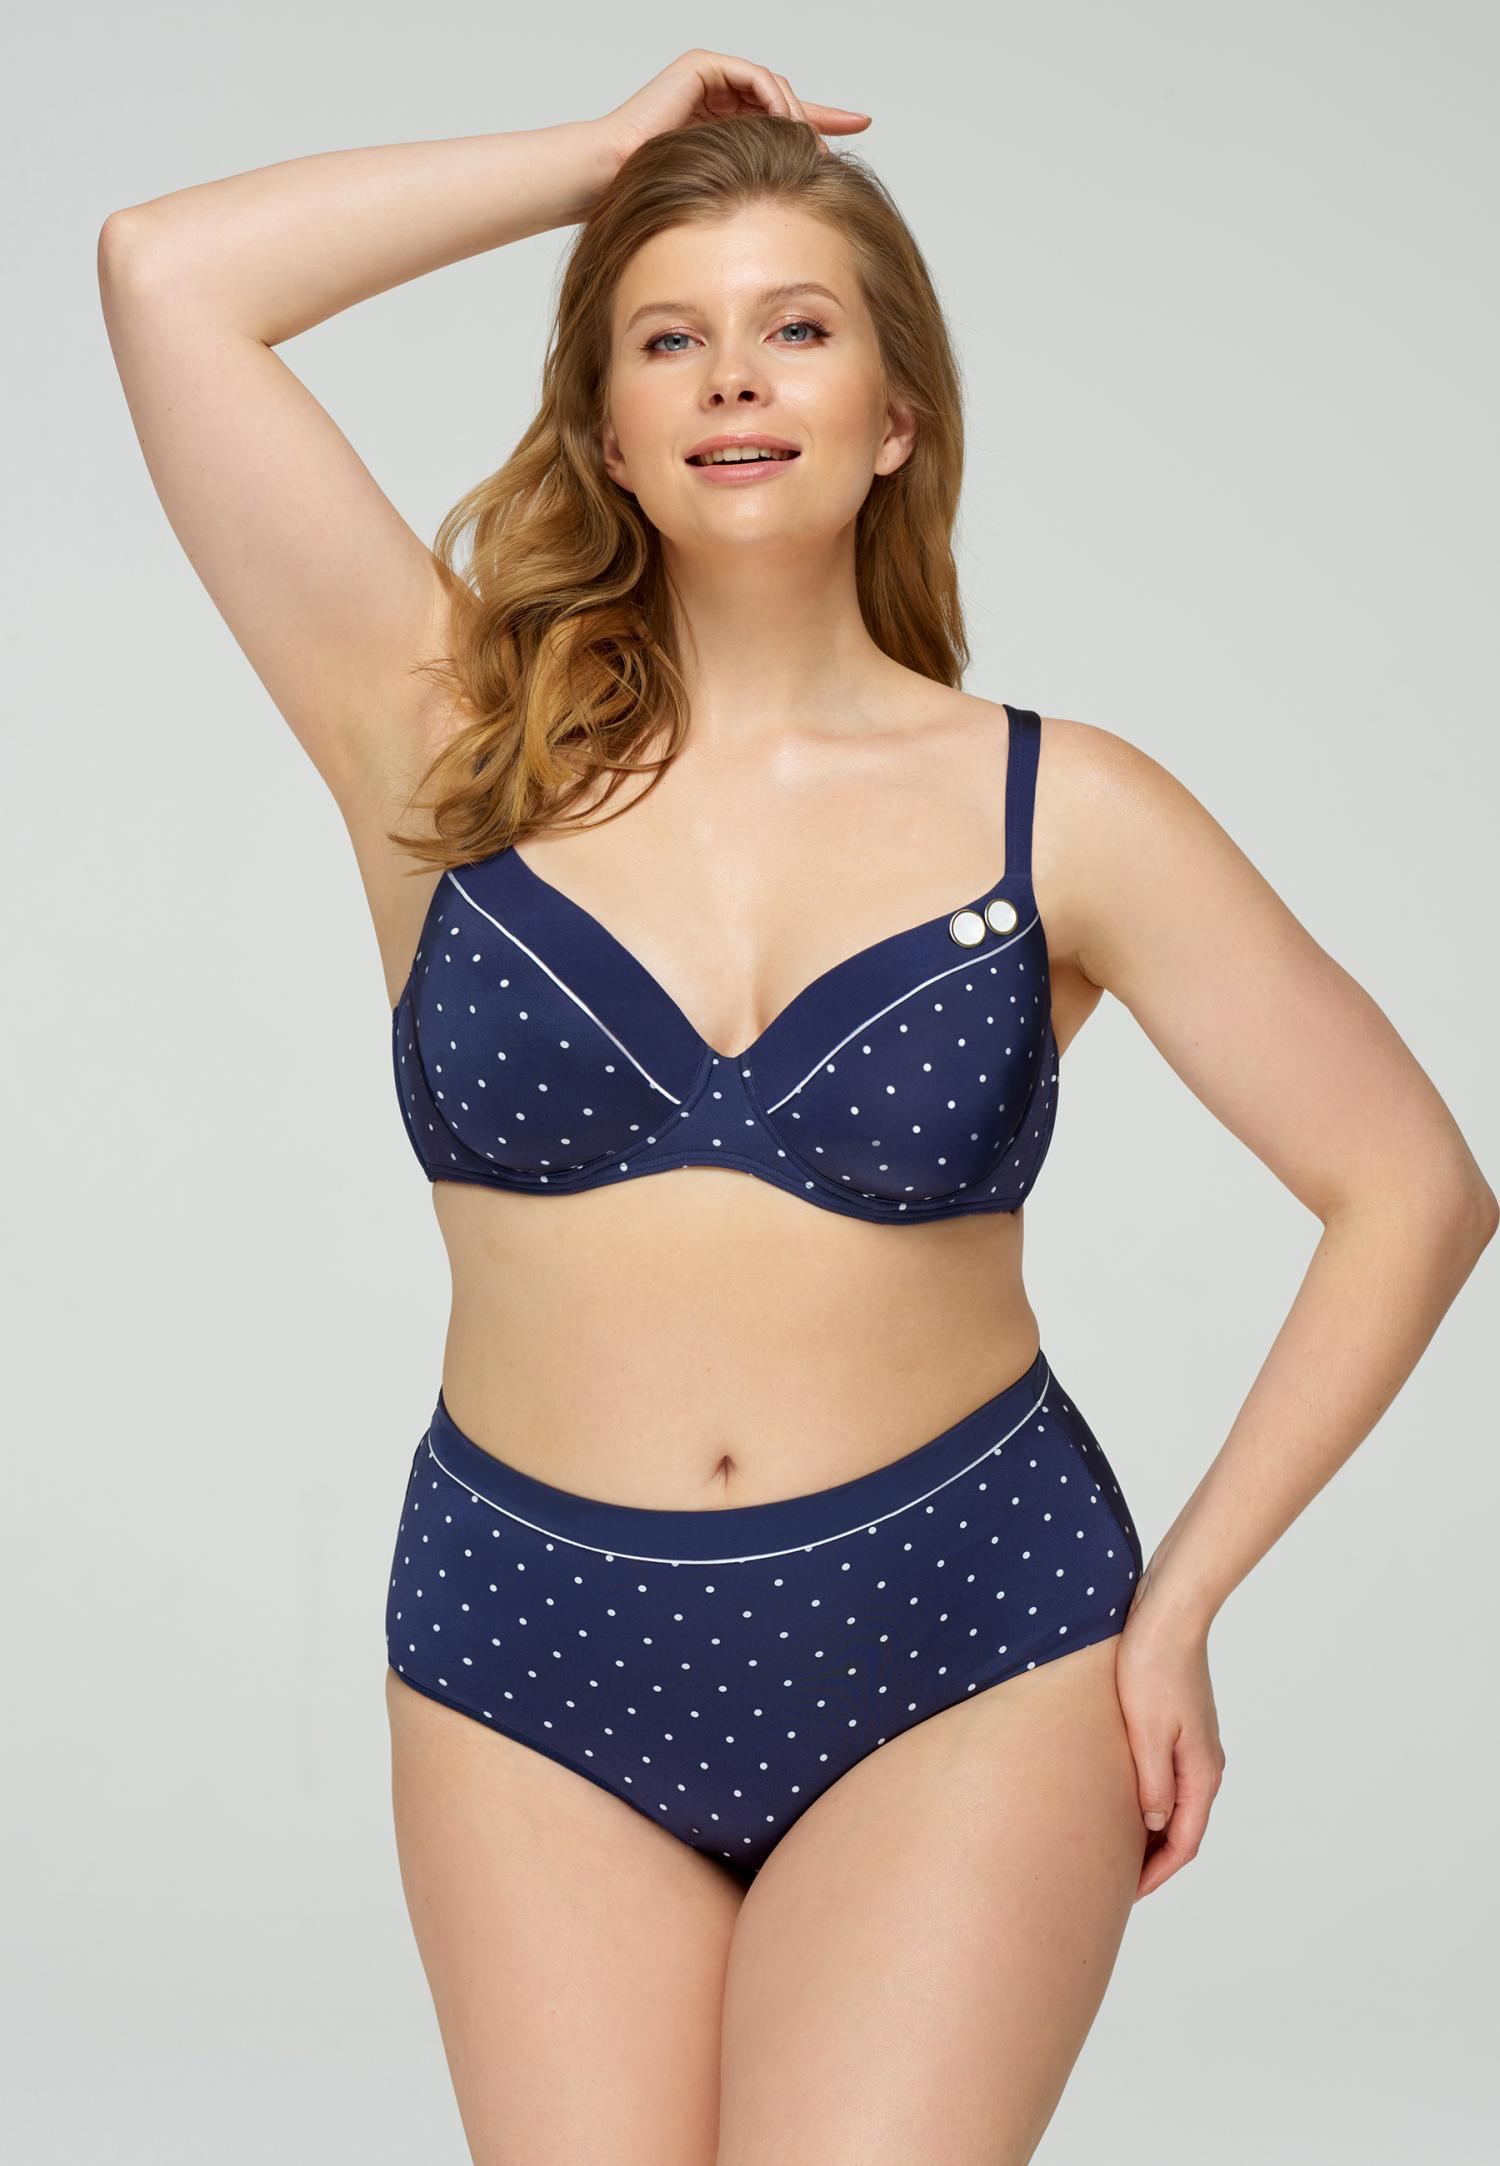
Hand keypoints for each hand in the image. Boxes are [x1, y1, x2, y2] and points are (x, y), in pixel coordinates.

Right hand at [595, 47, 870, 175]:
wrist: (613, 178)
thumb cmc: (657, 198)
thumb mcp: (723, 193)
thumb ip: (756, 187)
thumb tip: (797, 207)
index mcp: (723, 125)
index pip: (780, 119)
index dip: (821, 123)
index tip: (860, 126)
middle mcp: (719, 97)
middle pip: (783, 101)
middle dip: (818, 119)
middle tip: (845, 138)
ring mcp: (710, 78)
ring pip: (772, 89)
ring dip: (795, 116)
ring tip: (809, 147)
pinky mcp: (703, 67)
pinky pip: (754, 78)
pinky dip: (774, 100)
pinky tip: (785, 126)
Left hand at [1113, 1606, 1227, 1899]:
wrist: (1168, 1616)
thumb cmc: (1153, 1668)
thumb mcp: (1147, 1732)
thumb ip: (1152, 1783)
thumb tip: (1153, 1826)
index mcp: (1202, 1771)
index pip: (1184, 1842)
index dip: (1155, 1873)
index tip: (1126, 1894)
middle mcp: (1206, 1763)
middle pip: (1183, 1828)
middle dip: (1153, 1860)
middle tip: (1117, 1882)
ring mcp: (1196, 1744)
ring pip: (1176, 1804)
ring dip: (1151, 1831)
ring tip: (1115, 1849)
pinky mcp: (1182, 1726)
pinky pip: (1170, 1779)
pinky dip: (1150, 1800)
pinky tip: (1123, 1800)